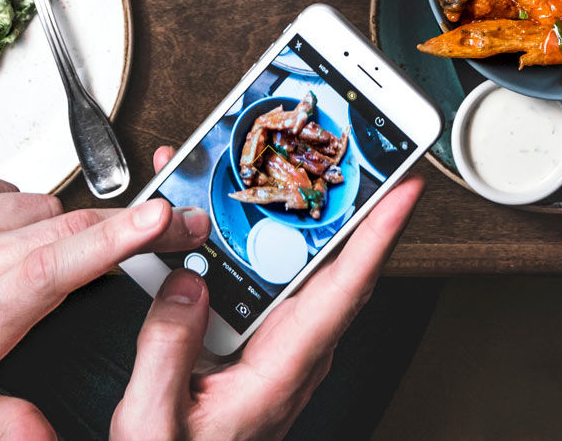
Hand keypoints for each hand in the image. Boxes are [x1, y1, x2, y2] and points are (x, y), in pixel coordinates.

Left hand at [0, 167, 206, 440]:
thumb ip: (11, 429)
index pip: (61, 263)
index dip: (119, 238)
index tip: (161, 218)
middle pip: (69, 226)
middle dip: (118, 229)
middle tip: (156, 230)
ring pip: (40, 205)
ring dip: (46, 233)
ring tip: (13, 268)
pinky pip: (2, 188)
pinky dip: (6, 212)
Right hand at [113, 151, 424, 440]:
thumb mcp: (155, 419)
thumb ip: (168, 349)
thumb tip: (187, 279)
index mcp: (282, 372)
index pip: (345, 291)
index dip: (379, 236)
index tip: (406, 190)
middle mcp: (291, 356)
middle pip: (331, 266)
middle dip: (343, 203)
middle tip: (352, 148)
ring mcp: (276, 349)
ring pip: (292, 269)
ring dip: (283, 216)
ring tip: (275, 164)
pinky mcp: (254, 346)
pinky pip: (258, 284)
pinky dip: (243, 244)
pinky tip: (214, 219)